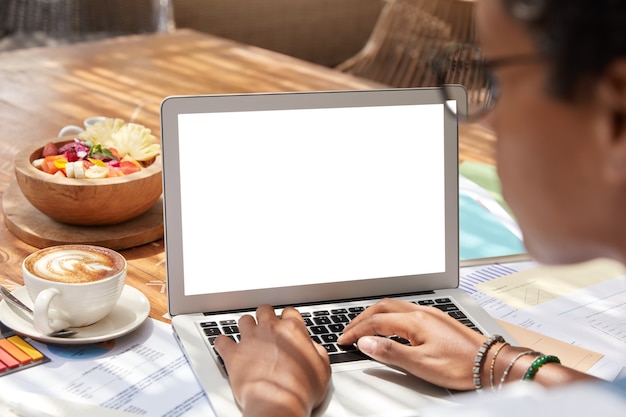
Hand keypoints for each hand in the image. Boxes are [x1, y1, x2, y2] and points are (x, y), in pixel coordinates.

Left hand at [214, 305, 330, 416]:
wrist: (278, 403)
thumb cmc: (300, 390)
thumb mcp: (322, 369)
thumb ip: (317, 352)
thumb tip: (314, 348)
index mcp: (292, 330)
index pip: (289, 312)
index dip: (288, 318)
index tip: (287, 324)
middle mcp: (270, 329)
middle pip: (265, 310)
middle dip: (266, 317)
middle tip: (267, 327)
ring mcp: (250, 340)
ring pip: (244, 320)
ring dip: (246, 326)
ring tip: (248, 335)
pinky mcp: (233, 354)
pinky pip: (222, 341)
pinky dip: (222, 343)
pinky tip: (224, 345)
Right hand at [337, 298, 485, 389]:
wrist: (491, 363)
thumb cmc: (460, 365)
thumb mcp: (421, 364)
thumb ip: (390, 351)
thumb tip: (366, 342)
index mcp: (415, 320)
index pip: (376, 321)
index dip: (357, 331)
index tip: (344, 340)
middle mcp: (421, 312)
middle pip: (382, 307)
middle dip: (362, 318)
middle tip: (348, 331)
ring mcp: (430, 313)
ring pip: (394, 306)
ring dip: (375, 314)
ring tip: (364, 326)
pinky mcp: (437, 319)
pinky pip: (405, 309)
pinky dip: (389, 315)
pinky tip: (390, 325)